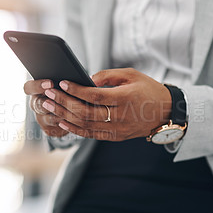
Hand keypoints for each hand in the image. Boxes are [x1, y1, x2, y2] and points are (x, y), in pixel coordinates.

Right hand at [23, 79, 69, 136]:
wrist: (71, 111)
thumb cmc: (67, 92)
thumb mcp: (62, 85)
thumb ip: (62, 82)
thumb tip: (71, 77)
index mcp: (35, 91)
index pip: (29, 88)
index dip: (37, 86)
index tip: (50, 83)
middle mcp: (36, 105)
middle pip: (36, 104)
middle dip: (47, 102)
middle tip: (57, 98)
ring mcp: (41, 119)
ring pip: (47, 118)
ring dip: (58, 115)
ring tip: (69, 111)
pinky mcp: (48, 130)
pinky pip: (55, 128)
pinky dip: (64, 124)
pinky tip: (73, 121)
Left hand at [41, 68, 171, 140]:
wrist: (165, 112)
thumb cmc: (147, 89)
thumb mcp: (132, 75)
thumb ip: (108, 75)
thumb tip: (86, 79)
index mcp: (126, 99)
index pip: (95, 96)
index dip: (76, 90)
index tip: (61, 83)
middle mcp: (121, 117)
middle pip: (86, 112)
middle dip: (63, 102)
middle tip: (47, 93)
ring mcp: (118, 130)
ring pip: (85, 125)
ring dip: (64, 115)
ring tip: (48, 105)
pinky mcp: (115, 137)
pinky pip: (91, 134)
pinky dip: (75, 129)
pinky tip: (62, 120)